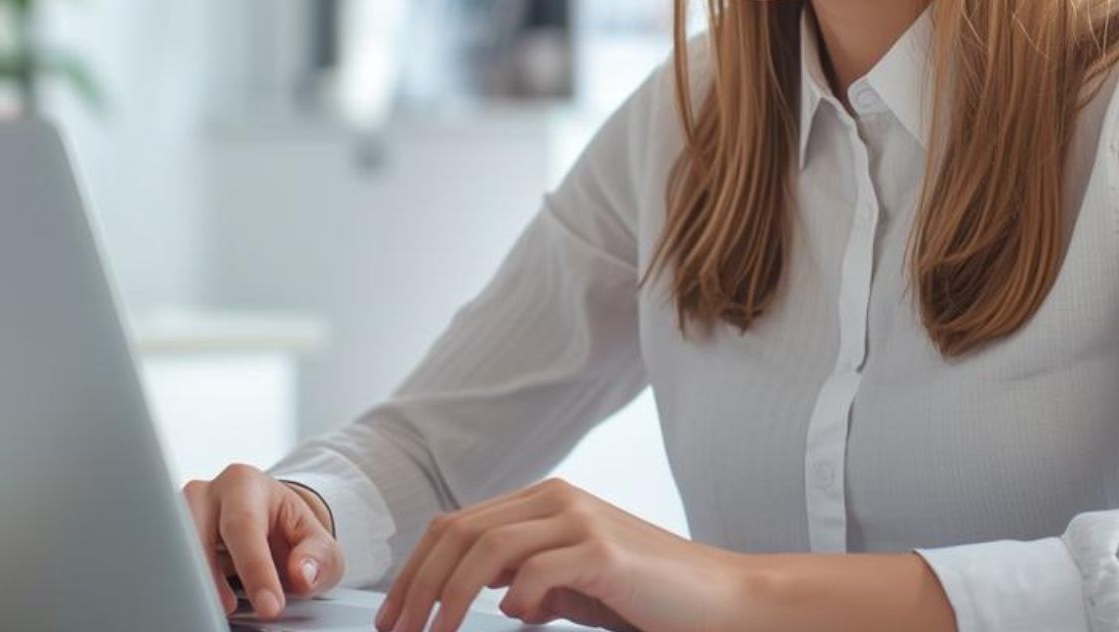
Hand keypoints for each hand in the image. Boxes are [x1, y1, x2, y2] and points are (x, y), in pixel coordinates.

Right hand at [182, 463, 343, 620]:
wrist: (270, 525)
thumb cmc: (290, 532)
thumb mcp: (319, 543)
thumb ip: (319, 557)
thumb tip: (302, 573)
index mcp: (244, 483)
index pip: (244, 526)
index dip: (256, 570)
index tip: (269, 606)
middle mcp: (206, 493)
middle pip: (195, 531)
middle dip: (211, 576)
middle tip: (232, 610)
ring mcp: (181, 514)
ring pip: (173, 545)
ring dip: (191, 580)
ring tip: (219, 606)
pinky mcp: (169, 536)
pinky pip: (167, 559)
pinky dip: (182, 582)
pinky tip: (198, 599)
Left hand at [374, 477, 744, 631]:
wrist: (724, 599)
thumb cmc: (650, 596)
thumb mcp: (577, 584)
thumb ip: (533, 578)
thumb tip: (491, 595)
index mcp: (545, 501)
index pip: (456, 525)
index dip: (415, 569)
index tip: (394, 616)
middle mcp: (557, 499)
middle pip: (459, 532)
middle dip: (416, 585)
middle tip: (398, 631)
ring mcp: (581, 520)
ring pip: (486, 548)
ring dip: (447, 597)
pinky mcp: (604, 551)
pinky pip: (537, 569)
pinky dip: (516, 596)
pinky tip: (518, 619)